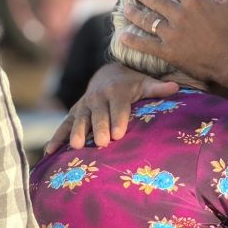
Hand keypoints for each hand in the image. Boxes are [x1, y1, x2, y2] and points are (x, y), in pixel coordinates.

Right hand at [44, 62, 178, 150]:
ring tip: (76, 147)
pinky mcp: (74, 113)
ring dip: (77, 132)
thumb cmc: (131, 84)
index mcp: (116, 90)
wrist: (107, 74)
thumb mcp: (144, 83)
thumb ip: (158, 88)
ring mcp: (84, 105)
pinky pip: (64, 124)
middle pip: (98, 115)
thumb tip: (176, 87)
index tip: (120, 134)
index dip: (118, 119)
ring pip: (79, 119)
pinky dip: (56, 137)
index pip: (118, 106)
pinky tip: (50, 152)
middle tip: (102, 143)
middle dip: (99, 128)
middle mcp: (97, 97)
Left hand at [120, 0, 227, 83]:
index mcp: (194, 1)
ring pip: (147, 20)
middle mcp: (180, 15)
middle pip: (156, 0)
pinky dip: (133, 40)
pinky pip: (146, 44)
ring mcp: (172, 33)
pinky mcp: (168, 51)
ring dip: (134, 13)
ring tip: (126, 8)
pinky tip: (123, 36)